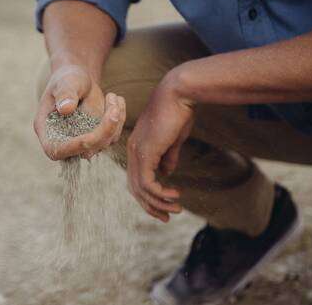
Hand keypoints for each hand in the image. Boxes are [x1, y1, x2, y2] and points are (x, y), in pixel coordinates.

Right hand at [34, 65, 125, 159]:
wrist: (78, 80)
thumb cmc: (67, 79)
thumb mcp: (65, 82)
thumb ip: (65, 94)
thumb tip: (65, 109)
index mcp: (46, 131)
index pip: (57, 149)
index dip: (75, 146)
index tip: (93, 130)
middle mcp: (63, 142)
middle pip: (86, 150)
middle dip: (104, 129)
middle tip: (112, 101)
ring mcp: (82, 143)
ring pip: (104, 143)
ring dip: (114, 120)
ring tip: (112, 96)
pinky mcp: (98, 140)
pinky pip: (113, 135)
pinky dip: (119, 118)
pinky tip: (116, 100)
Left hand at [126, 71, 193, 221]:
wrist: (179, 93)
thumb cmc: (178, 112)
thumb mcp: (173, 139)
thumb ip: (168, 156)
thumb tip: (167, 172)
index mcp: (137, 147)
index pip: (136, 178)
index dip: (148, 195)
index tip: (164, 206)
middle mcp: (133, 151)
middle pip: (134, 187)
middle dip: (150, 205)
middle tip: (166, 217)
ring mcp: (137, 151)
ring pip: (141, 188)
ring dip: (158, 202)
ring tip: (176, 209)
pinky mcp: (146, 152)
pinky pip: (148, 182)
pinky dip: (160, 193)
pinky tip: (175, 195)